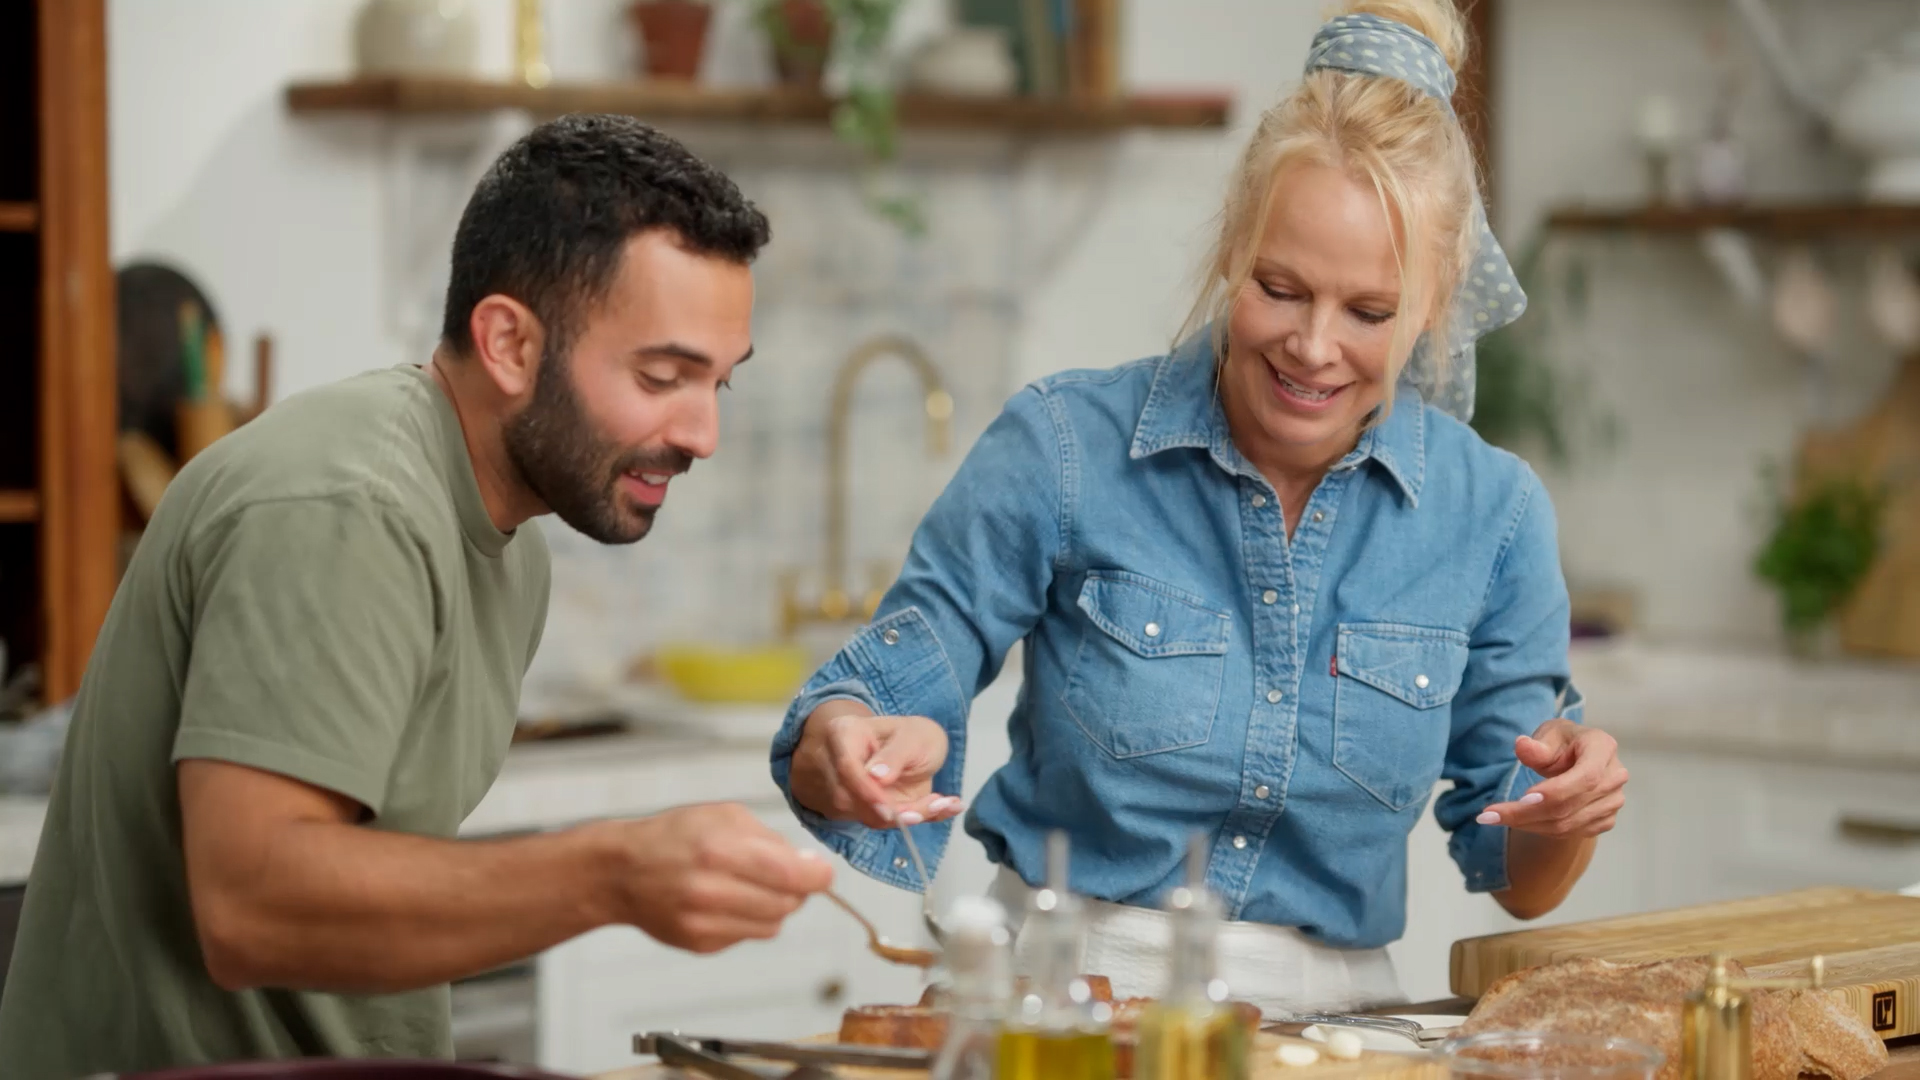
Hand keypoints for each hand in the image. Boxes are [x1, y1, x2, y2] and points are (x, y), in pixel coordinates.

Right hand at [597, 803, 834, 953]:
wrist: (622, 872)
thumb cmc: (675, 836)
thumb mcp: (724, 816)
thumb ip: (771, 839)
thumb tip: (810, 866)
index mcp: (720, 850)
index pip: (792, 876)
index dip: (818, 877)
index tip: (822, 873)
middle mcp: (711, 890)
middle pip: (787, 904)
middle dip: (795, 890)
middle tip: (781, 875)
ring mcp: (704, 922)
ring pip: (772, 925)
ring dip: (773, 907)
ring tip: (748, 887)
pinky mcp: (699, 944)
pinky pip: (747, 936)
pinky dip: (747, 920)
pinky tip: (724, 902)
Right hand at [788, 702, 961, 828]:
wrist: (918, 749)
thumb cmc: (914, 735)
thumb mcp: (915, 737)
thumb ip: (896, 754)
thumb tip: (875, 776)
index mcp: (844, 733)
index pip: (846, 767)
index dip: (866, 791)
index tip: (891, 810)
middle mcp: (836, 763)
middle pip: (848, 797)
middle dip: (890, 811)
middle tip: (932, 807)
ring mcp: (845, 788)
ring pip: (863, 815)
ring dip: (903, 818)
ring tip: (942, 804)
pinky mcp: (858, 808)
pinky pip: (878, 822)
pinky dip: (909, 821)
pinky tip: (941, 808)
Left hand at [1477, 719, 1626, 838]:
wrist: (1579, 757)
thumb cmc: (1562, 742)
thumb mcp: (1548, 734)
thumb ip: (1537, 745)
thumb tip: (1522, 746)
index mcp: (1604, 748)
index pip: (1586, 777)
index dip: (1556, 791)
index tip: (1522, 798)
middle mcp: (1614, 777)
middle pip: (1569, 806)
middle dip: (1525, 813)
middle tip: (1487, 816)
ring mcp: (1612, 802)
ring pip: (1566, 825)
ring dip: (1527, 824)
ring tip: (1494, 818)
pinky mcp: (1604, 820)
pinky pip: (1569, 833)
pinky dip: (1539, 830)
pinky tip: (1518, 821)